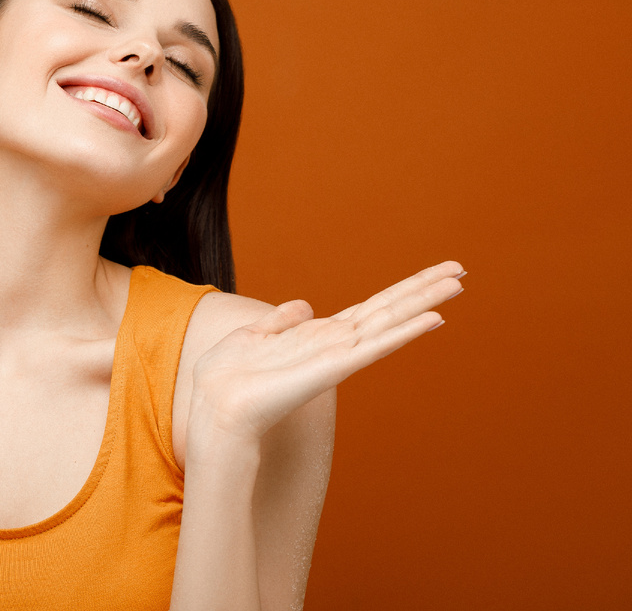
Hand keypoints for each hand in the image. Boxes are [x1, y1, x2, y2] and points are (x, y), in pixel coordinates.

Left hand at [188, 261, 464, 450]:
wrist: (214, 405)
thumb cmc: (227, 378)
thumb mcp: (255, 336)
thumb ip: (282, 321)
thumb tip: (305, 305)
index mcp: (319, 336)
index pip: (370, 307)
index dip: (401, 290)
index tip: (432, 273)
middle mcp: (336, 345)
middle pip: (388, 310)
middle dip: (423, 290)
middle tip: (461, 270)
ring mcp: (338, 356)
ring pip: (389, 322)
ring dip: (423, 302)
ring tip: (457, 284)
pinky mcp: (332, 368)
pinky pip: (375, 346)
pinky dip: (404, 332)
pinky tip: (432, 319)